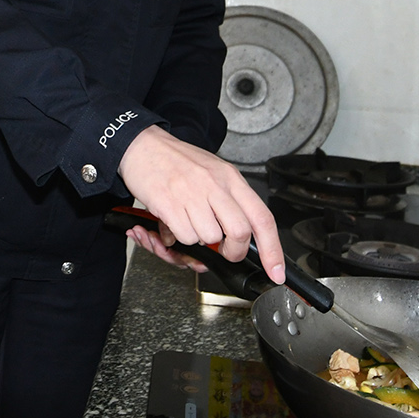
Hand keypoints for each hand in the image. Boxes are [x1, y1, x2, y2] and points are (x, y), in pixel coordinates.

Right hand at [117, 126, 283, 283]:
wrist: (143, 145)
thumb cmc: (177, 161)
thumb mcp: (213, 173)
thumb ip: (230, 202)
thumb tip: (241, 236)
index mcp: (231, 178)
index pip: (262, 218)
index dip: (272, 250)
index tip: (276, 272)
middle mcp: (215, 184)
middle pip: (240, 232)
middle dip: (232, 251)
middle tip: (223, 250)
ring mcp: (192, 193)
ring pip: (209, 237)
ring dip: (199, 239)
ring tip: (189, 222)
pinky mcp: (169, 203)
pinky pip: (184, 235)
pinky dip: (178, 236)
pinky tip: (173, 221)